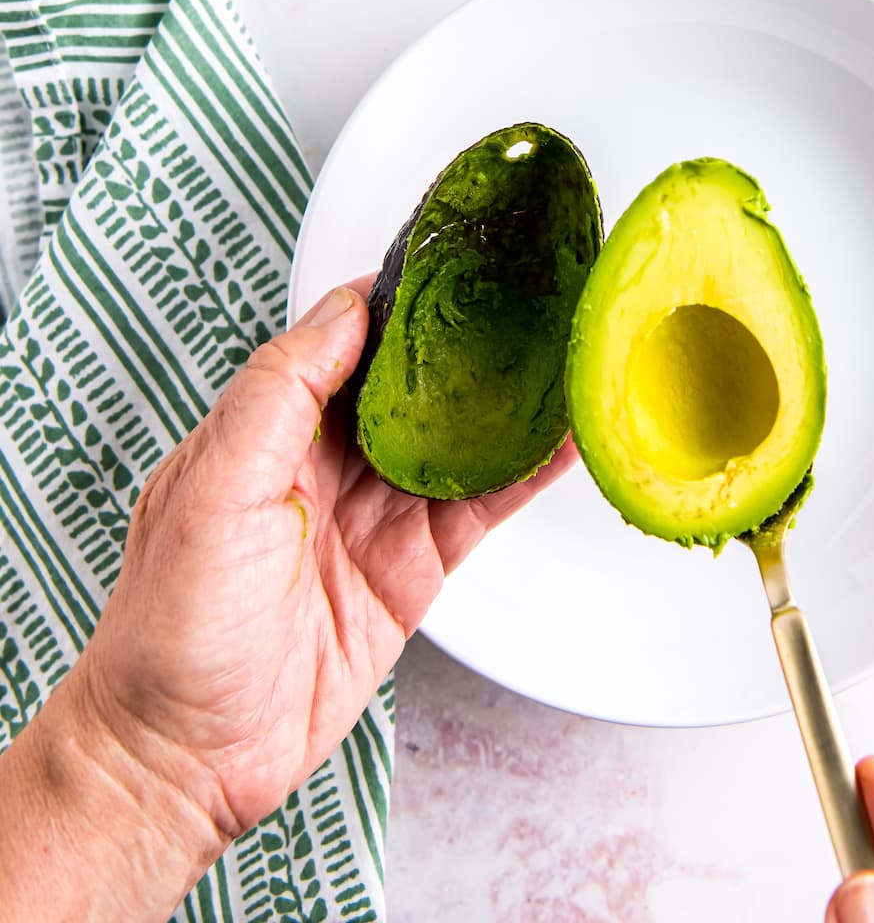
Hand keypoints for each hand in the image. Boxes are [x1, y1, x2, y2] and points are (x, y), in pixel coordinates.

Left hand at [0, 280, 573, 921]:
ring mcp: (373, 514)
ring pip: (459, 437)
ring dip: (509, 398)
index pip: (345, 336)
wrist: (183, 759)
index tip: (452, 256)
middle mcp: (325, 461)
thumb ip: (278, 392)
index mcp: (268, 426)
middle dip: (468, 337)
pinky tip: (561, 438)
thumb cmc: (167, 629)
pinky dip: (525, 472)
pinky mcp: (411, 569)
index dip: (399, 296)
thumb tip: (344, 310)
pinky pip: (480, 506)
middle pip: (414, 381)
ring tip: (564, 348)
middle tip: (529, 289)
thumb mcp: (211, 488)